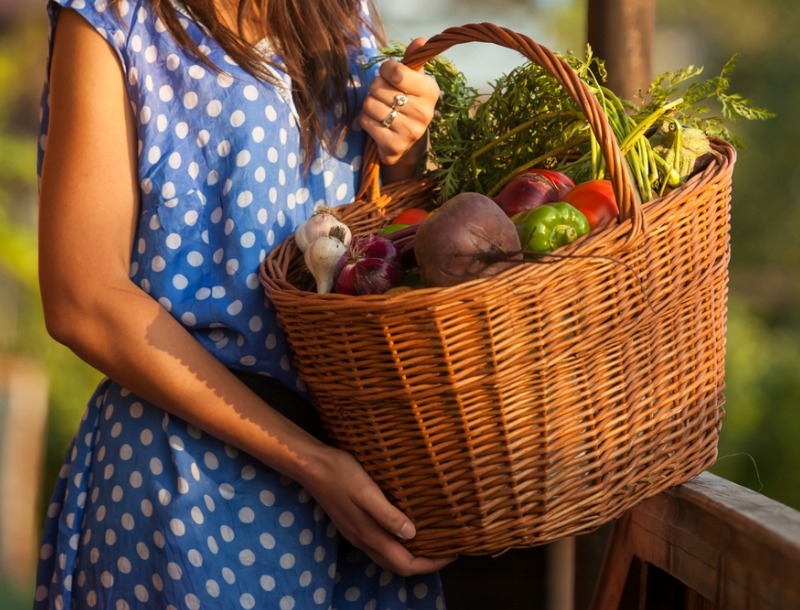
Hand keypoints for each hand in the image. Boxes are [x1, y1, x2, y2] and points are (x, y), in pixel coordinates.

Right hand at [302, 445, 455, 575]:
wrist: (312, 466)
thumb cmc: (342, 474)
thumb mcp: (367, 491)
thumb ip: (388, 515)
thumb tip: (412, 535)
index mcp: (369, 535)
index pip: (405, 564)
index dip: (430, 564)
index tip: (451, 553)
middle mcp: (363, 540)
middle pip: (398, 565)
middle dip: (424, 564)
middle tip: (445, 549)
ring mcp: (357, 534)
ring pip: (388, 557)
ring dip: (411, 556)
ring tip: (431, 541)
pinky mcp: (353, 524)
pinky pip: (381, 545)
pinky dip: (398, 545)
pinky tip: (406, 528)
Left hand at [359, 37, 439, 167]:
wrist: (406, 143)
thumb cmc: (407, 104)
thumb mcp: (413, 81)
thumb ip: (412, 61)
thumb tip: (421, 40)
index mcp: (430, 91)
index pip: (397, 72)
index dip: (384, 70)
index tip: (387, 74)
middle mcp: (424, 112)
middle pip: (378, 88)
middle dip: (375, 89)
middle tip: (383, 96)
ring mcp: (410, 131)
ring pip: (370, 104)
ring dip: (369, 104)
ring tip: (380, 109)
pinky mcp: (395, 146)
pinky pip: (366, 121)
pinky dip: (365, 120)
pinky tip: (376, 123)